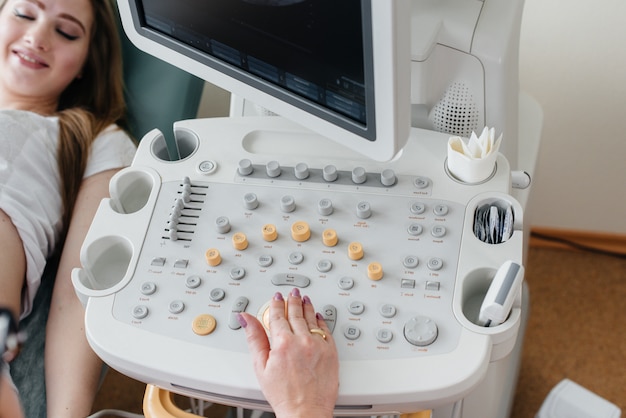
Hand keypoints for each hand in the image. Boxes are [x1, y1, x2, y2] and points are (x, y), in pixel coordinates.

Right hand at [238, 289, 338, 417]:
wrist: (305, 412)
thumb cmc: (283, 395)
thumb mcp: (261, 366)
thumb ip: (254, 338)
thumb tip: (247, 319)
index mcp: (283, 343)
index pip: (278, 316)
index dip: (276, 304)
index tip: (276, 297)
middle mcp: (302, 340)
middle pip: (296, 313)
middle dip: (293, 300)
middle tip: (292, 293)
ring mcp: (318, 345)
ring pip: (312, 318)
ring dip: (307, 306)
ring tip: (305, 299)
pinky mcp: (331, 352)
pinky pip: (326, 330)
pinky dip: (321, 321)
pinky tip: (318, 316)